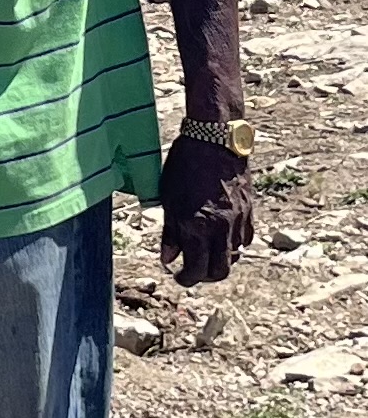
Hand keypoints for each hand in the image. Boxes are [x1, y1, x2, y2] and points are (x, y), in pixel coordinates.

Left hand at [158, 136, 253, 285]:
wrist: (214, 139)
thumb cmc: (184, 164)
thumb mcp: (169, 197)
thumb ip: (170, 231)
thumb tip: (168, 258)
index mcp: (197, 226)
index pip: (196, 270)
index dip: (185, 278)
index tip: (177, 275)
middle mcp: (221, 228)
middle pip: (220, 271)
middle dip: (205, 276)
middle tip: (192, 270)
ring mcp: (238, 220)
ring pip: (234, 256)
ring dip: (219, 260)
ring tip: (205, 251)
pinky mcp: (249, 211)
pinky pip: (245, 239)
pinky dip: (233, 244)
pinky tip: (221, 236)